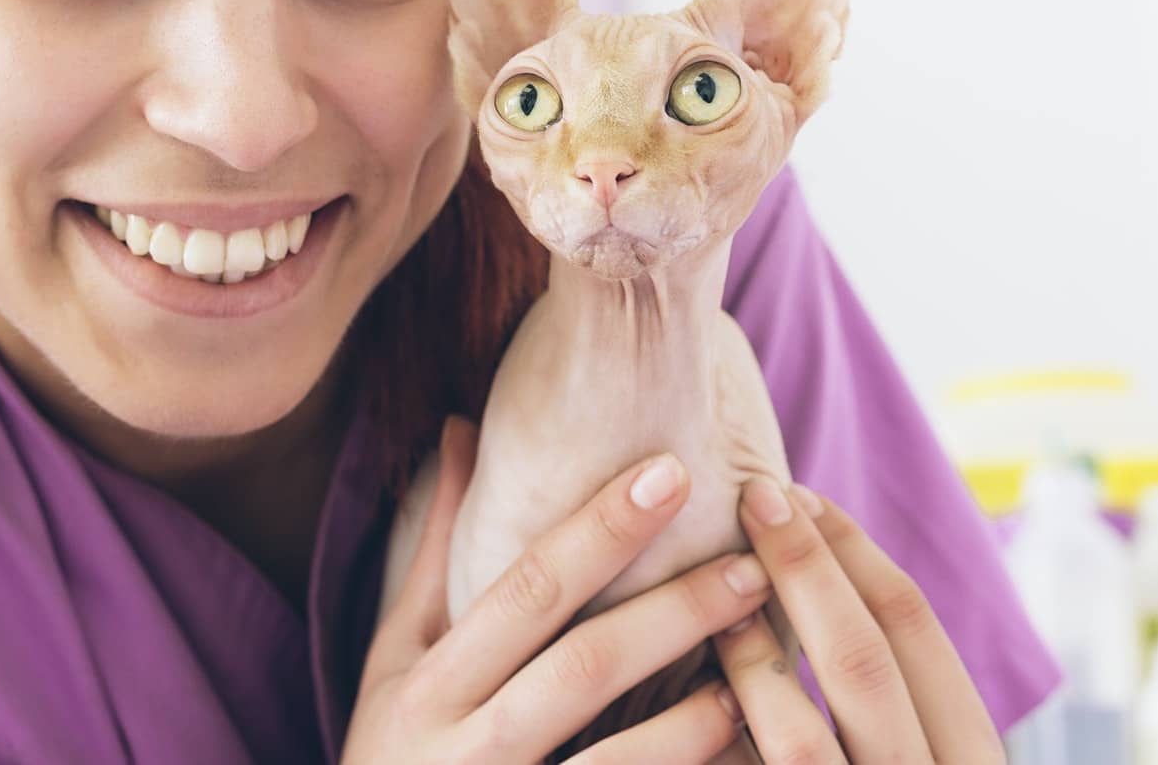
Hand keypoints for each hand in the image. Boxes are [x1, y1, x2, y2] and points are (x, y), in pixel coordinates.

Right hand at [345, 417, 768, 762]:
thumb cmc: (393, 757)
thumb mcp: (397, 661)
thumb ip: (438, 553)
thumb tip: (462, 426)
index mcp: (427, 687)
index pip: (525, 591)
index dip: (600, 531)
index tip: (672, 471)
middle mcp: (461, 751)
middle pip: (583, 668)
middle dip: (675, 612)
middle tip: (756, 565)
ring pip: (613, 763)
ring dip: (697, 719)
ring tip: (763, 668)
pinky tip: (746, 752)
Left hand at [712, 478, 1003, 763]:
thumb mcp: (922, 751)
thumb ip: (894, 703)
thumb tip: (821, 583)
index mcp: (972, 755)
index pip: (914, 626)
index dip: (851, 549)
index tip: (798, 494)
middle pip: (862, 661)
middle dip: (802, 568)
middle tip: (752, 498)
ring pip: (801, 739)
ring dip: (752, 659)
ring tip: (715, 603)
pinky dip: (721, 742)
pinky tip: (690, 704)